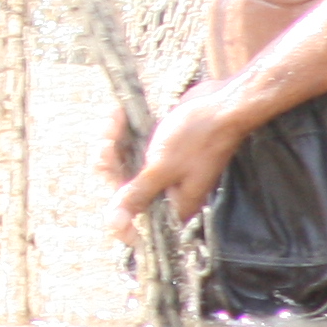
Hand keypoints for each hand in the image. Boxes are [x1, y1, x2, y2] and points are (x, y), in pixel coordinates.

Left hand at [110, 93, 244, 238]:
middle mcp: (168, 192)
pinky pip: (132, 147)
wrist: (222, 102)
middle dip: (109, 165)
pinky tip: (119, 114)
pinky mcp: (160, 150)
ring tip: (114, 119)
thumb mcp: (163, 168)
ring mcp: (163, 170)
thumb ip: (138, 195)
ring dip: (113, 141)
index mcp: (173, 205)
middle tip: (105, 143)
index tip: (103, 186)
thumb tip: (114, 225)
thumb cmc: (197, 138)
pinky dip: (122, 132)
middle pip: (125, 190)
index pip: (137, 224)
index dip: (116, 211)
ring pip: (125, 165)